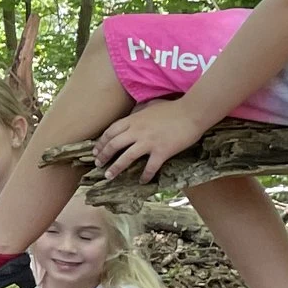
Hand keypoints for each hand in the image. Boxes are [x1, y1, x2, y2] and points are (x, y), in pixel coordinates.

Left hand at [90, 96, 206, 181]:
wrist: (192, 112)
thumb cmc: (173, 108)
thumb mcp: (150, 106)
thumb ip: (139, 111)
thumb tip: (134, 113)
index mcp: (133, 120)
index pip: (110, 132)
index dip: (101, 143)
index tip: (96, 151)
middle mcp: (137, 131)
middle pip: (114, 145)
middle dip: (103, 156)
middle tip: (98, 165)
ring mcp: (149, 142)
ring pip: (126, 157)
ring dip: (115, 168)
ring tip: (109, 176)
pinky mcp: (162, 151)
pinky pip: (150, 167)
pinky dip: (145, 175)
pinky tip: (142, 181)